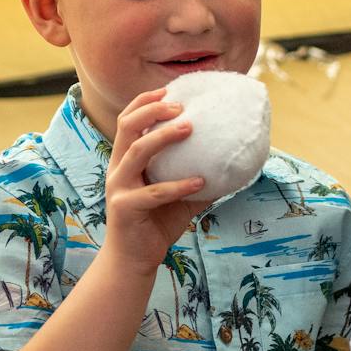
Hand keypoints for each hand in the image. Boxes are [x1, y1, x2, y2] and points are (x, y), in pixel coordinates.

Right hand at [101, 88, 208, 271]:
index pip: (128, 121)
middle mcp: (118, 169)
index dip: (145, 102)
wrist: (133, 260)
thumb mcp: (179, 197)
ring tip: (189, 127)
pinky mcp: (125, 208)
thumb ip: (197, 180)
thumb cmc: (156, 224)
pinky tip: (201, 181)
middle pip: (128, 127)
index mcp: (125, 161)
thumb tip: (232, 166)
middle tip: (179, 105)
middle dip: (152, 110)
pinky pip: (154, 193)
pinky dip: (179, 185)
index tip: (169, 89)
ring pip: (138, 152)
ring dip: (163, 136)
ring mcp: (119, 188)